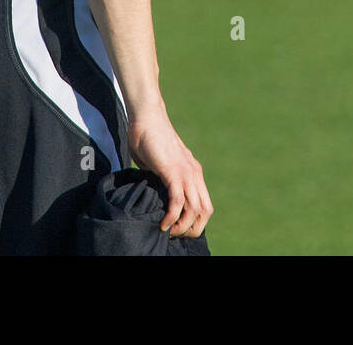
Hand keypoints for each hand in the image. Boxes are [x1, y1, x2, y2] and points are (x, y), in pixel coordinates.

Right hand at [127, 108, 212, 237]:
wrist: (146, 117)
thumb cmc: (148, 139)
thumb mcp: (158, 166)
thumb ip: (162, 180)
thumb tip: (156, 197)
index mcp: (193, 172)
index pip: (205, 205)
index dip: (195, 222)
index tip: (178, 229)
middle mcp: (194, 173)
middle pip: (206, 211)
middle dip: (192, 229)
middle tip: (175, 235)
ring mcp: (185, 172)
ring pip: (195, 209)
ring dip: (183, 227)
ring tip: (169, 232)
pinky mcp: (173, 171)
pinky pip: (178, 201)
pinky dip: (172, 217)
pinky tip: (163, 223)